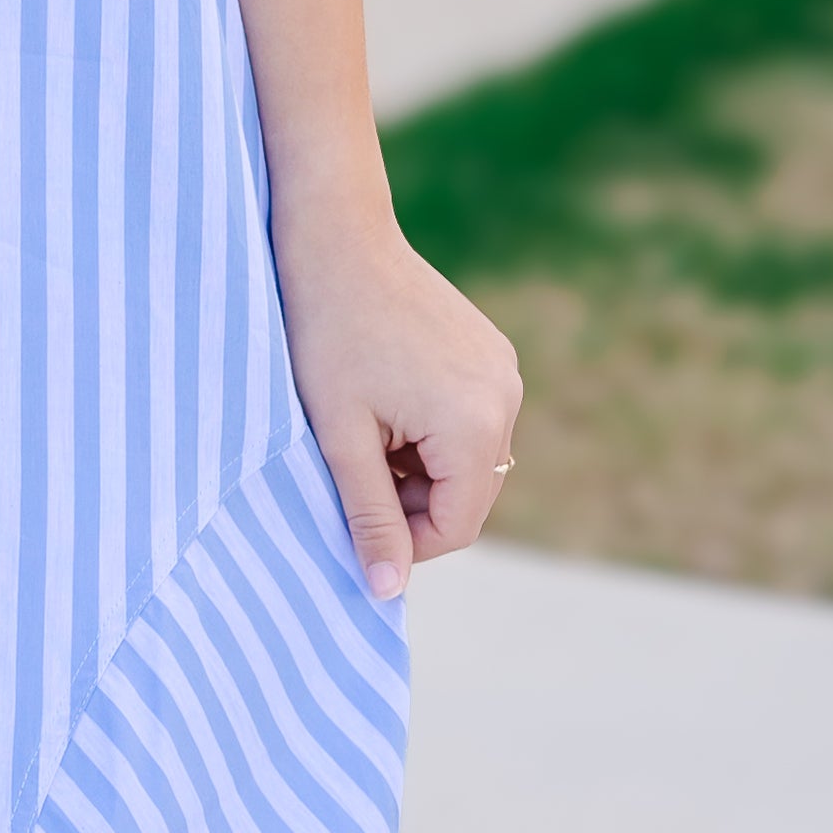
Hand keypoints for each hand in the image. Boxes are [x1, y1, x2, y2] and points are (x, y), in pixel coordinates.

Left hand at [271, 197, 522, 605]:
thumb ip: (368, 515)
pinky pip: (469, 420)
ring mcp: (503, 371)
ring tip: (362, 432)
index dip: (404, 543)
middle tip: (349, 471)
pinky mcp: (491, 353)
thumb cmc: (326, 335)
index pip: (457, 526)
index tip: (354, 524)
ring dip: (417, 468)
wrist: (336, 240)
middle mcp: (506, 397)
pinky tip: (383, 404)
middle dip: (412, 502)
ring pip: (468, 459)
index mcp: (474, 423)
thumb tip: (386, 592)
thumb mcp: (338, 437)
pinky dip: (428, 433)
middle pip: (469, 495)